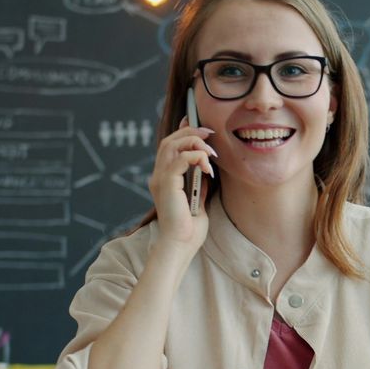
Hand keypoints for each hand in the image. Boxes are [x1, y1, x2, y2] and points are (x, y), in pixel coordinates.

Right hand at [148, 119, 216, 253]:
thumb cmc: (190, 228)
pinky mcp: (166, 184)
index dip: (183, 131)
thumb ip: (199, 181)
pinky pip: (179, 160)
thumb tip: (206, 166)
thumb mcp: (198, 199)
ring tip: (210, 151)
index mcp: (165, 178)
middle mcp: (159, 176)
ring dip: (193, 142)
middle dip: (190, 133)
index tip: (198, 124)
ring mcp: (160, 179)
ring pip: (172, 146)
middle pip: (170, 141)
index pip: (170, 146)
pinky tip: (207, 166)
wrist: (181, 244)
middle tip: (209, 134)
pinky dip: (195, 157)